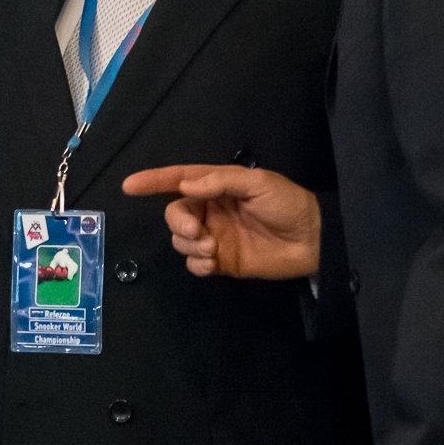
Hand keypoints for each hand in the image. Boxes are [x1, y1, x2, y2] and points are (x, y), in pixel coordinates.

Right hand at [122, 164, 321, 279]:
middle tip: (197, 232)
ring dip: (190, 245)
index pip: (179, 181)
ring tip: (213, 248)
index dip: (153, 181)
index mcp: (217, 187)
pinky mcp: (221, 261)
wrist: (314, 241)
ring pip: (181, 241)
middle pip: (175, 214)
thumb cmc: (287, 204)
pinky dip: (197, 263)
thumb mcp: (258, 183)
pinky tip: (212, 262)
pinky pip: (194, 263)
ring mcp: (215, 236)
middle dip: (178, 223)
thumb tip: (185, 185)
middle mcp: (211, 211)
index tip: (129, 186)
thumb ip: (220, 181)